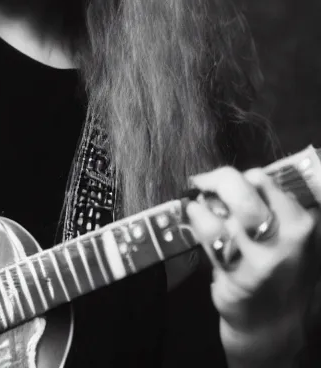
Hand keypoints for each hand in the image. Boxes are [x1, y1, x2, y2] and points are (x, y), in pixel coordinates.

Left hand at [186, 166, 320, 366]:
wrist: (273, 322)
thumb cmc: (277, 268)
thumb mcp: (288, 234)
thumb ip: (273, 204)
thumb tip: (241, 176)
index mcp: (303, 221)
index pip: (265, 180)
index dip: (242, 175)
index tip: (228, 178)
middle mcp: (289, 238)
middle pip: (243, 189)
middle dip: (218, 180)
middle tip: (205, 183)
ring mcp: (264, 258)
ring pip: (226, 211)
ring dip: (206, 202)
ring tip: (199, 203)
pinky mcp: (239, 276)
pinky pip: (212, 236)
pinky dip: (198, 219)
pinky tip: (194, 216)